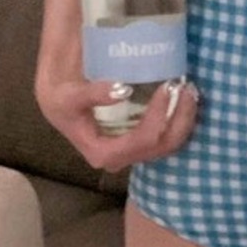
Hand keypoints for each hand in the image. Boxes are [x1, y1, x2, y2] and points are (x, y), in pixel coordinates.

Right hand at [34, 75, 200, 173]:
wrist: (55, 95)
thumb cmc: (59, 95)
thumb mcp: (68, 94)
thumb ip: (91, 94)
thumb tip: (121, 91)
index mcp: (102, 153)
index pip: (141, 142)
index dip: (159, 118)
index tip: (166, 88)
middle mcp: (120, 158)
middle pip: (161, 146)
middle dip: (180, 118)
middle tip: (187, 87)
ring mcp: (131, 151)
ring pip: (168, 143)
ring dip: (184, 119)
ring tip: (190, 90)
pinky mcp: (138, 141)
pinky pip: (165, 135)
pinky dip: (178, 118)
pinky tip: (184, 98)